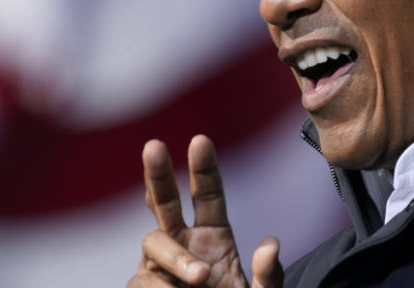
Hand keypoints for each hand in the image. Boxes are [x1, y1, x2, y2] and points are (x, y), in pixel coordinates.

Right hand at [126, 135, 283, 286]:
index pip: (209, 194)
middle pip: (166, 202)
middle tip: (154, 146)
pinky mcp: (143, 286)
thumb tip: (270, 243)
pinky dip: (160, 286)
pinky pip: (144, 279)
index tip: (200, 140)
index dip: (205, 168)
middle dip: (159, 174)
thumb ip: (270, 276)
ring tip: (201, 279)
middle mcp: (183, 243)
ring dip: (177, 257)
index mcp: (215, 236)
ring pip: (155, 241)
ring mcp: (159, 265)